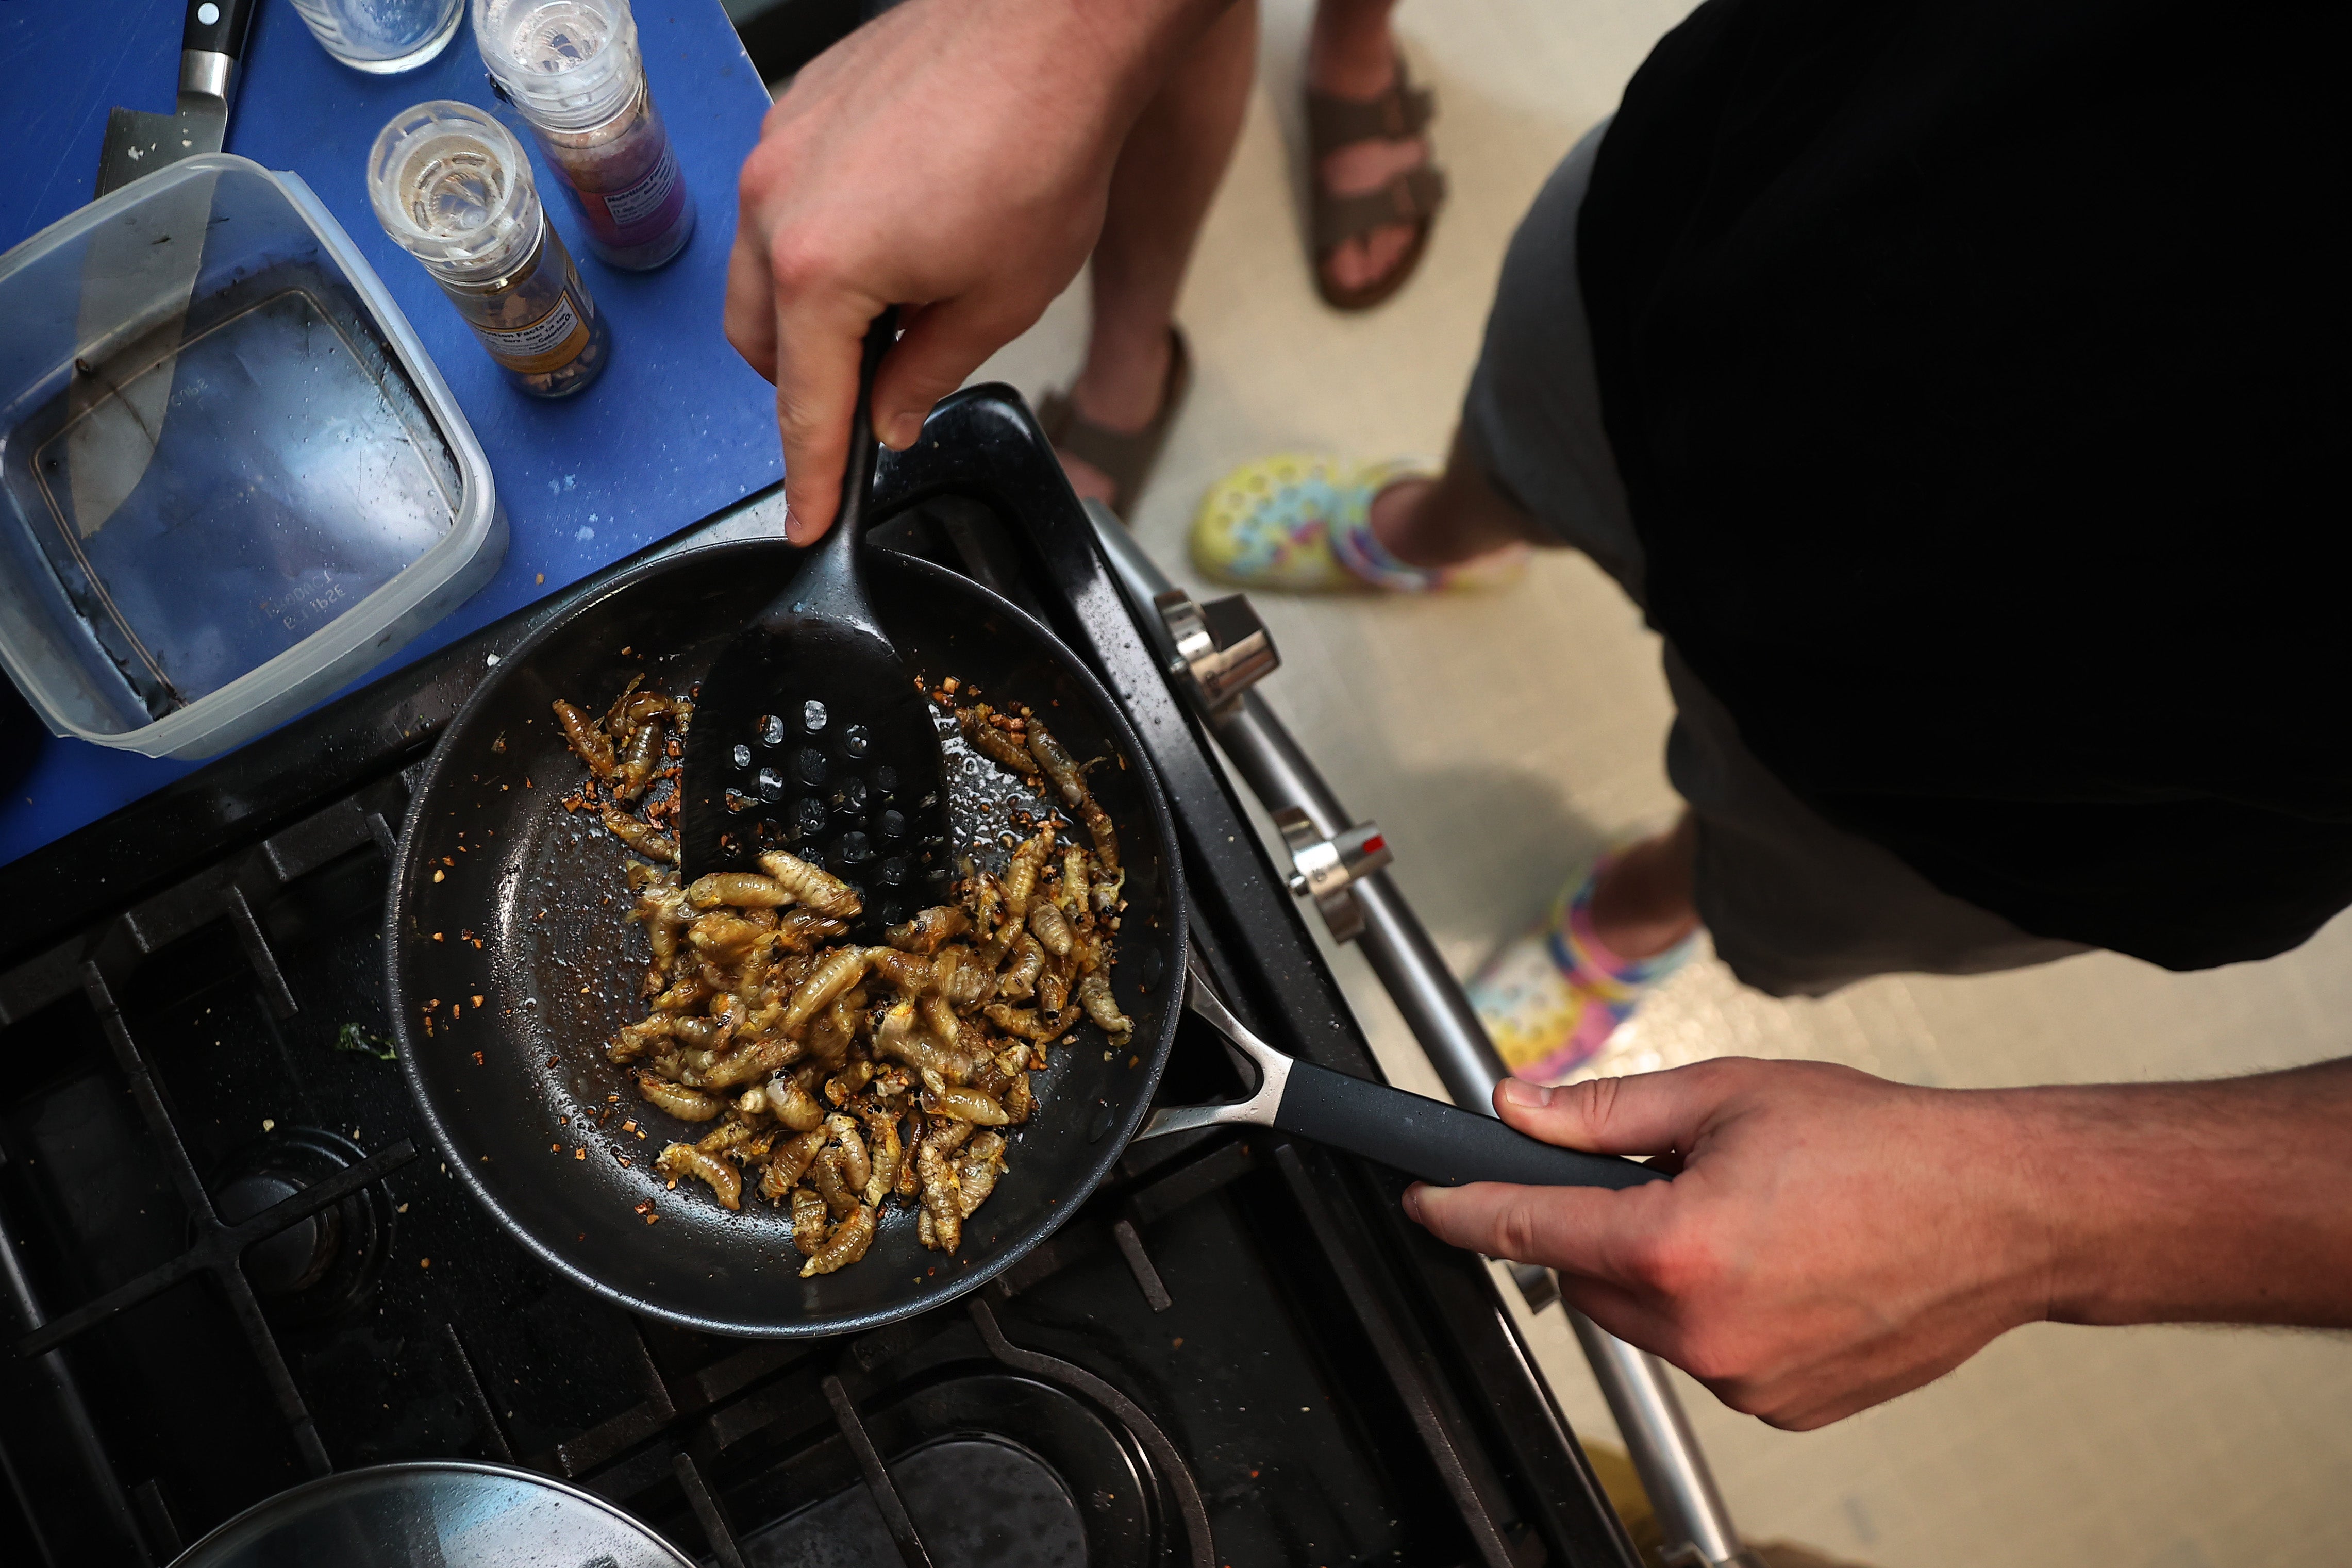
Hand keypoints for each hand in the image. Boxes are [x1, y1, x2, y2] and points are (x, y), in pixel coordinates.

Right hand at [726, 0, 1214, 541]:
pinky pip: (783, 206)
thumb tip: (888, 417)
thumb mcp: (997, 303)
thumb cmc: (1041, 149)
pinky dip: (819, 243)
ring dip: (812, 311)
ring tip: (901, 301)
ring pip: (761, 272)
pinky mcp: (797, 111)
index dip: (811, 478)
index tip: (808, 522)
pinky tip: (895, 235)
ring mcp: (777, 150)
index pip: (803, 407)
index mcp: (817, 271)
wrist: (1056, 28)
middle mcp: (773, 206)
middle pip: (760, 343)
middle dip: (811, 384)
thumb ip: (924, 375)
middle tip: (881, 393)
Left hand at [1404, 1060, 2056, 1429]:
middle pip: (1585, 1279)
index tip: (1427, 1202)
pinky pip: (1709, 1354)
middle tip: (1670, 1178)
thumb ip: (1604, 1114)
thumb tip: (1519, 1108)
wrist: (2001, 1213)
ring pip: (1647, 1320)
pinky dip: (1717, 1311)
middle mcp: (1705, 1330)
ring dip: (1662, 1272)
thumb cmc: (1883, 1148)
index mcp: (1678, 1247)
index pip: (1530, 1228)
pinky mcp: (1784, 1407)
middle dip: (1600, 1229)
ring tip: (1748, 1217)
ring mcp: (1747, 1381)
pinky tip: (1780, 1265)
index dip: (1465, 1210)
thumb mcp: (1725, 1096)